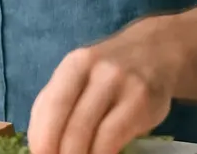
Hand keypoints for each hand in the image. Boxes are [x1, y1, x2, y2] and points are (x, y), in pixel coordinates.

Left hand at [27, 20, 179, 153]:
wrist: (156, 53)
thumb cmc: (109, 73)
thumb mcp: (80, 76)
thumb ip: (58, 103)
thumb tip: (40, 144)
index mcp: (74, 64)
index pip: (50, 104)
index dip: (42, 136)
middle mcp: (98, 71)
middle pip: (70, 120)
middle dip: (60, 151)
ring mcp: (123, 85)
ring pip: (92, 130)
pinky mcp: (142, 102)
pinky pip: (114, 136)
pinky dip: (102, 153)